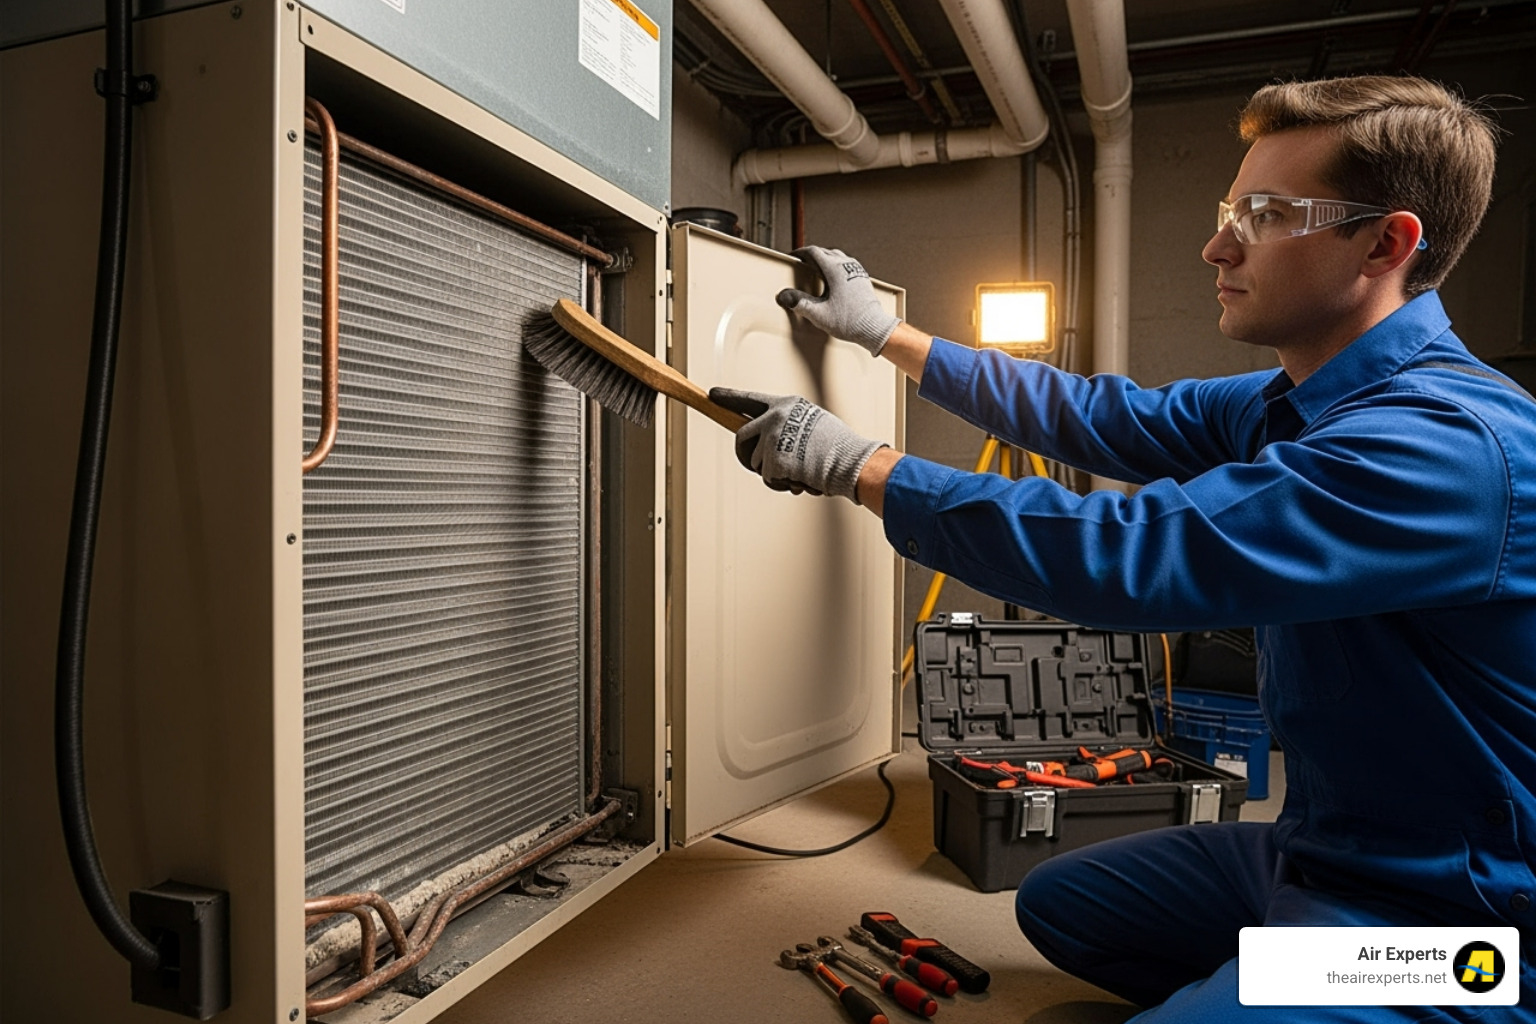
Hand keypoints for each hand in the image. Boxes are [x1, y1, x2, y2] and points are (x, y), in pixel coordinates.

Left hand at [709, 388, 886, 502]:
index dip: (729, 398)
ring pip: (754, 462)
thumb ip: (787, 426)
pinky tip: (800, 478)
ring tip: (798, 470)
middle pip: (742, 436)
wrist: (850, 462)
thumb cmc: (837, 447)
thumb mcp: (810, 423)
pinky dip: (781, 483)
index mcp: (785, 405)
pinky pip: (767, 478)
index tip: (713, 395)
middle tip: (760, 465)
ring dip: (772, 472)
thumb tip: (768, 442)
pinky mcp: (773, 460)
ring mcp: (772, 438)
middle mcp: (775, 417)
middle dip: (745, 454)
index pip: (750, 400)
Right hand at [776, 246, 900, 355]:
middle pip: (825, 252)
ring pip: (836, 256)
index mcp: (835, 269)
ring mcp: (856, 270)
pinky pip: (846, 265)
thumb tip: (784, 296)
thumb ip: (799, 303)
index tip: (793, 257)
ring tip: (815, 269)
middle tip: (801, 263)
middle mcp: (847, 266)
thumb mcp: (819, 314)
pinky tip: (832, 278)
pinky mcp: (862, 278)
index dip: (800, 253)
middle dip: (811, 256)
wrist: (873, 327)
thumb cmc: (850, 321)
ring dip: (824, 259)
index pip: (813, 252)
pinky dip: (835, 266)